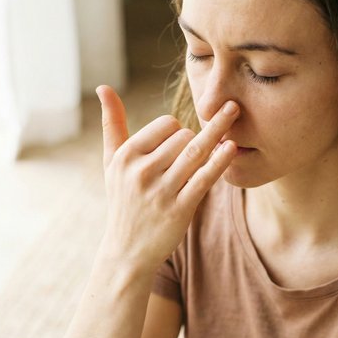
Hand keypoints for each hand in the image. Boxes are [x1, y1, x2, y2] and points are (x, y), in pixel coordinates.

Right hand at [95, 85, 238, 271]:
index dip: (178, 129)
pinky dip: (220, 160)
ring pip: (196, 151)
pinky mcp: (179, 209)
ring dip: (217, 132)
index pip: (166, 124)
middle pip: (184, 135)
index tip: (180, 142)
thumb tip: (103, 87)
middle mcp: (141, 171)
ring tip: (235, 112)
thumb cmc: (123, 200)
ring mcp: (161, 191)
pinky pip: (205, 177)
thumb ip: (111, 124)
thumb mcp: (111, 163)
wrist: (127, 251)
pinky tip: (232, 147)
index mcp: (126, 156)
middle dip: (195, 139)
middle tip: (195, 154)